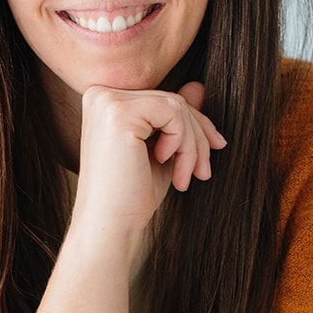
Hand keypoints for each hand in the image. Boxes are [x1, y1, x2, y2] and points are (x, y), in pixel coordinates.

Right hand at [73, 79, 226, 238]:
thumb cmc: (132, 195)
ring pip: (176, 106)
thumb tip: (198, 86)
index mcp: (104, 101)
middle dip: (198, 137)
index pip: (162, 100)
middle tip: (203, 172)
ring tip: (186, 177)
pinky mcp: (118, 113)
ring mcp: (107, 101)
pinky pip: (173, 113)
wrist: (110, 226)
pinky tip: (166, 164)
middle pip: (172, 100)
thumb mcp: (163, 150)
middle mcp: (100, 95)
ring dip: (192, 145)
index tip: (212, 151)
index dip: (194, 125)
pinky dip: (182, 142)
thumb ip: (175, 117)